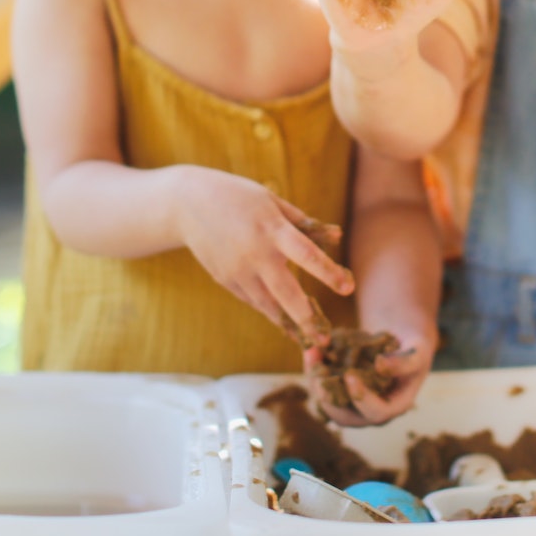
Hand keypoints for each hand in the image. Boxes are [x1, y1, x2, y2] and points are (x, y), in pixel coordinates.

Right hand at [173, 167, 353, 337]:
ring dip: (289, 323)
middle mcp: (255, 254)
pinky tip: (285, 320)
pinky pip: (252, 300)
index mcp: (272, 229)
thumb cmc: (238, 197)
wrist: (187, 204)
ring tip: (309, 338)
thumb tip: (337, 236)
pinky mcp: (225, 280)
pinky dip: (270, 310)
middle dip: (307, 317)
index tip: (348, 288)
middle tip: (326, 338)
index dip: (328, 272)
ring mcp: (238, 270)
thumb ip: (304, 223)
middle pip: (286, 291)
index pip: (306, 254)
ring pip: (267, 305)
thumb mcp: (271, 202)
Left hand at [304, 325, 435, 426]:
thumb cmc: (414, 351)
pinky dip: (315, 369)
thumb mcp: (418, 353)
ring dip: (316, 380)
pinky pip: (323, 386)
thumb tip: (381, 366)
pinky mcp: (340, 392)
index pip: (377, 413)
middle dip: (328, 395)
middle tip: (317, 374)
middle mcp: (371, 411)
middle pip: (344, 415)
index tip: (351, 376)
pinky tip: (312, 349)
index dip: (363, 399)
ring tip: (312, 353)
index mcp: (394, 407)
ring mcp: (353, 404)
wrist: (402, 346)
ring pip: (328, 402)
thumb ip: (404, 362)